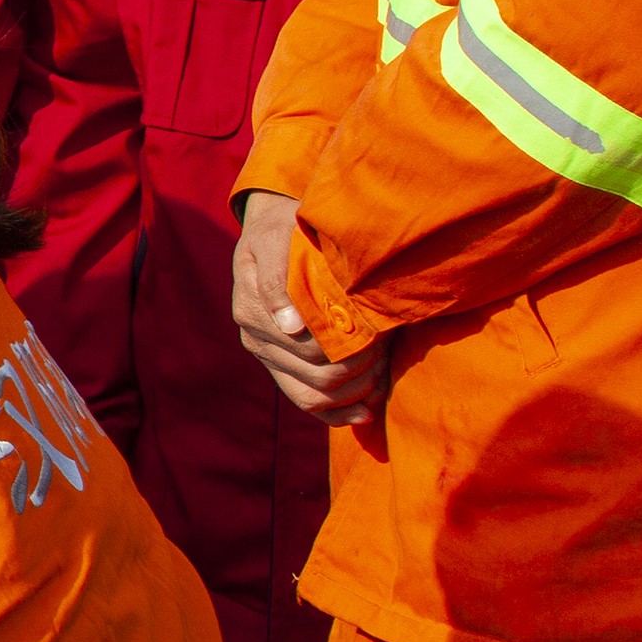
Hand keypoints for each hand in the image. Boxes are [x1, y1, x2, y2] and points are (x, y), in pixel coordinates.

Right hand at [233, 192, 382, 425]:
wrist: (275, 232)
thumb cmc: (286, 228)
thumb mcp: (278, 237)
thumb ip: (279, 276)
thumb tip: (291, 326)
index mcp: (252, 307)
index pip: (309, 348)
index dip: (352, 348)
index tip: (380, 333)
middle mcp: (255, 337)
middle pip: (316, 375)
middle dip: (360, 368)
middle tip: (388, 349)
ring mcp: (267, 355)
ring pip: (313, 396)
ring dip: (354, 390)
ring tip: (382, 374)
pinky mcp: (279, 367)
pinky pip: (306, 402)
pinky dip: (337, 413)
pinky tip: (365, 412)